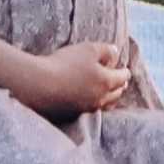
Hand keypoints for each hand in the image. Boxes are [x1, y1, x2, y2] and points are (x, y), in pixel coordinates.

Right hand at [9, 31, 135, 117]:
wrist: (39, 85)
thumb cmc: (65, 63)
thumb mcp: (88, 49)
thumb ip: (106, 50)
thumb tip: (116, 53)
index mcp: (107, 82)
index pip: (123, 78)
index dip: (124, 71)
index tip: (124, 68)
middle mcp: (100, 98)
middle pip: (117, 94)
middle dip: (120, 86)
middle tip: (121, 82)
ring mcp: (86, 108)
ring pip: (105, 105)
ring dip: (110, 98)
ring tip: (109, 94)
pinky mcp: (73, 114)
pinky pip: (90, 110)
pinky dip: (94, 104)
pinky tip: (89, 100)